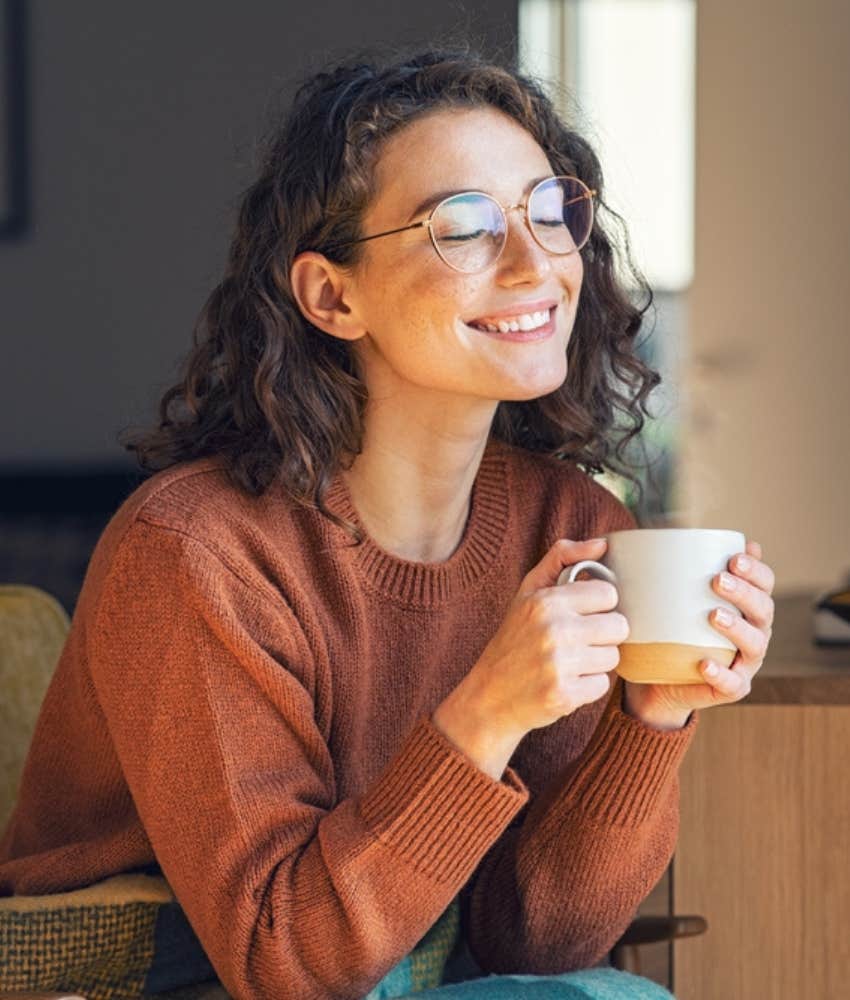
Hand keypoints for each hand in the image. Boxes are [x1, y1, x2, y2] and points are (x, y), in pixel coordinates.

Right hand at [433, 537, 626, 777]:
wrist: (489, 696)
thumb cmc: (514, 639)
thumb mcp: (528, 592)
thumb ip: (562, 558)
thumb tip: (602, 543)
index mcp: (547, 601)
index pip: (608, 594)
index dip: (599, 606)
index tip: (582, 614)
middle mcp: (554, 630)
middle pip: (618, 626)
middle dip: (602, 635)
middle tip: (578, 641)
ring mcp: (559, 664)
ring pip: (613, 657)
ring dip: (596, 662)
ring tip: (569, 662)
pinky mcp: (564, 695)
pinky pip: (602, 685)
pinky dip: (587, 687)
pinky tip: (565, 682)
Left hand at [623, 540, 775, 728]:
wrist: (658, 679)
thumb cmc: (670, 628)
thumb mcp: (673, 598)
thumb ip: (679, 570)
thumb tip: (670, 531)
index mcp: (746, 606)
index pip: (764, 584)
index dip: (756, 571)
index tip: (734, 558)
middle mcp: (754, 632)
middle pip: (763, 610)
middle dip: (744, 592)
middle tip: (717, 580)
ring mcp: (745, 662)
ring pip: (755, 644)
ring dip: (737, 628)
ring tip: (713, 615)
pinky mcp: (731, 688)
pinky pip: (732, 683)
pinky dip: (721, 673)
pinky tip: (704, 663)